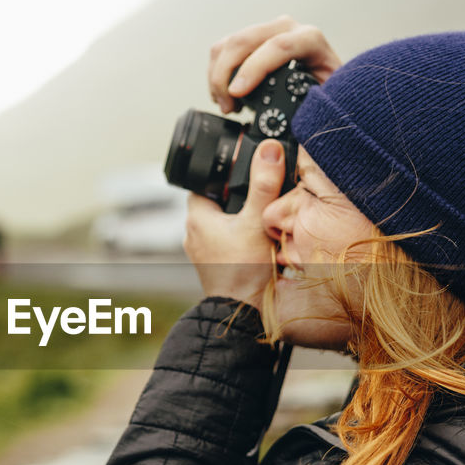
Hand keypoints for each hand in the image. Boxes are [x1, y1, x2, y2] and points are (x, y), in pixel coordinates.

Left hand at [184, 140, 284, 307]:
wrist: (243, 314)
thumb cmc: (243, 271)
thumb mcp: (257, 220)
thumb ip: (264, 185)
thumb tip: (269, 150)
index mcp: (197, 217)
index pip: (204, 182)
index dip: (223, 174)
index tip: (241, 170)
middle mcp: (194, 234)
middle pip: (216, 203)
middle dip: (236, 197)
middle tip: (258, 194)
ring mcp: (204, 254)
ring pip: (222, 225)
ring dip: (239, 220)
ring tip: (261, 219)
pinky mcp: (215, 267)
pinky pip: (227, 245)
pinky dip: (241, 240)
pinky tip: (259, 243)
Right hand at [208, 16, 342, 114]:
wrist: (330, 85)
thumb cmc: (330, 97)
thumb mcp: (326, 104)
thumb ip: (308, 111)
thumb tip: (282, 136)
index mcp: (310, 40)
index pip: (278, 46)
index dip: (252, 69)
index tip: (237, 94)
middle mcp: (288, 29)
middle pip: (245, 40)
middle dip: (226, 75)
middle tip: (226, 106)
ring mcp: (268, 32)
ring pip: (229, 43)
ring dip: (218, 76)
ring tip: (227, 105)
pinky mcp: (252, 40)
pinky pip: (223, 48)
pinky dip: (216, 73)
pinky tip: (225, 95)